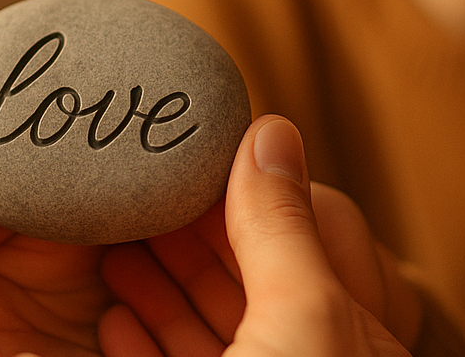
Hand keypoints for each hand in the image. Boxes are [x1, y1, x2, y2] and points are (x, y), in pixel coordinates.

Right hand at [98, 116, 418, 356]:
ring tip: (113, 253)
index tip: (185, 160)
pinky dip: (142, 345)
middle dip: (190, 242)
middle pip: (247, 289)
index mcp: (351, 336)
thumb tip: (272, 128)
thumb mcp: (302, 315)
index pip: (305, 245)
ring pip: (209, 334)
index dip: (245, 199)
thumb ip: (282, 225)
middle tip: (136, 197)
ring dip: (159, 292)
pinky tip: (114, 318)